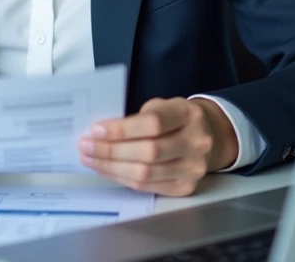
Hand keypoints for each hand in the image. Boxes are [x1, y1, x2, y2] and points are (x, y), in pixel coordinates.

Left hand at [78, 97, 238, 196]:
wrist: (209, 136)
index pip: (153, 123)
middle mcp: (196, 142)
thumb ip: (137, 117)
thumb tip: (100, 132)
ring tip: (90, 159)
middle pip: (149, 152)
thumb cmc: (175, 118)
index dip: (122, 129)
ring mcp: (193, 168)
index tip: (96, 130)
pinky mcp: (185, 187)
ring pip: (145, 174)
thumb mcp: (162, 106)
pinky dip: (122, 178)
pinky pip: (147, 187)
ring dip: (112, 168)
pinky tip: (107, 170)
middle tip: (85, 147)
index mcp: (188, 114)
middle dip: (111, 151)